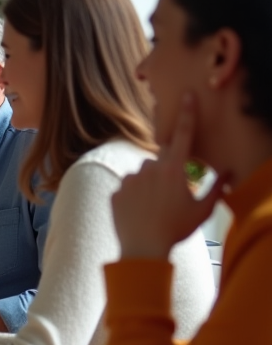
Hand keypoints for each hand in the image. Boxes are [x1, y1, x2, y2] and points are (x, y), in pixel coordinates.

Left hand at [113, 93, 227, 258]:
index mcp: (174, 169)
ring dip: (149, 183)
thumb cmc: (177, 229)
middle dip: (168, 171)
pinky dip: (134, 196)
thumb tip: (228, 173)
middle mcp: (149, 168)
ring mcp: (130, 179)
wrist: (143, 249)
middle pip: (161, 159)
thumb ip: (216, 188)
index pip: (183, 135)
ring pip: (143, 173)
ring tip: (153, 208)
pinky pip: (127, 187)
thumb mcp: (203, 210)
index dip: (187, 114)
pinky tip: (139, 212)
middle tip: (169, 196)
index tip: (187, 95)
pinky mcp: (115, 191)